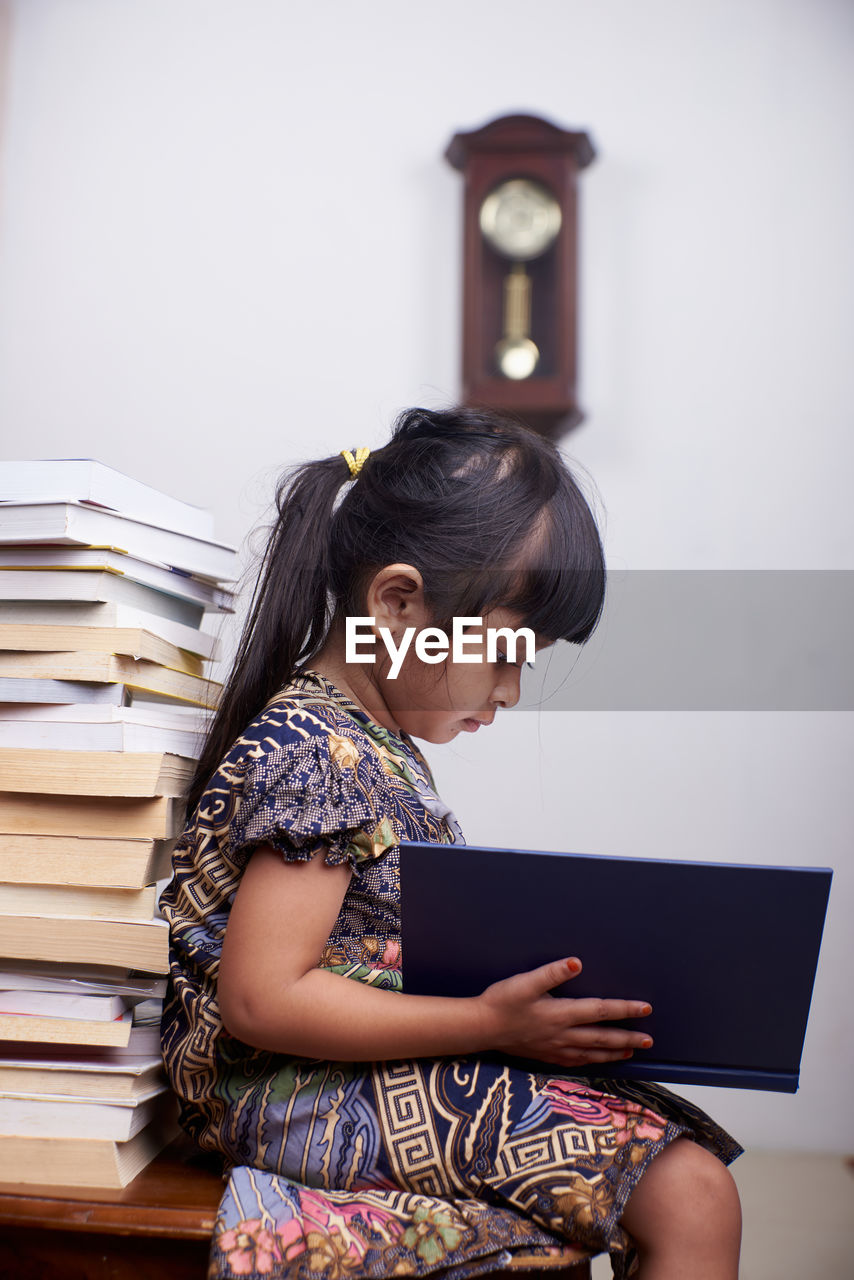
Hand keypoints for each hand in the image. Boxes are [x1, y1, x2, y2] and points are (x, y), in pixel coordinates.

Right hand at [477, 957, 652, 1067]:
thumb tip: (577, 963)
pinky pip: (576, 1061)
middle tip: (650, 1039)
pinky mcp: (546, 1055)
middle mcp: (562, 1035)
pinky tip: (597, 1060)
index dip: (625, 1010)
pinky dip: (593, 1061)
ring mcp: (555, 1048)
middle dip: (628, 1037)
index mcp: (561, 1014)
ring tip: (632, 1051)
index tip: (645, 1009)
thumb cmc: (502, 1001)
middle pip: (603, 1037)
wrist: (481, 1027)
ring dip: (615, 1052)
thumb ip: (552, 972)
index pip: (601, 1011)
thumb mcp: (525, 982)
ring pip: (592, 1053)